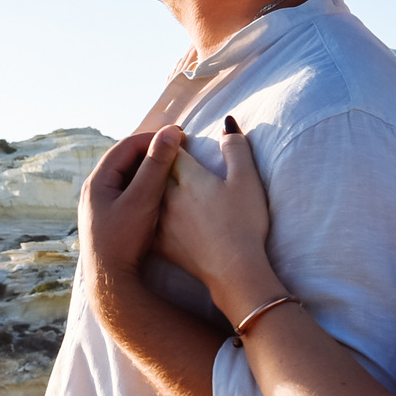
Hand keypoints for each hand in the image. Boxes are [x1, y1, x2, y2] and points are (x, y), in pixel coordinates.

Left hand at [77, 127, 185, 299]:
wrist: (111, 283)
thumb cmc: (124, 240)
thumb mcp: (143, 199)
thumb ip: (156, 165)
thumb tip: (170, 133)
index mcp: (97, 181)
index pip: (127, 146)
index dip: (154, 137)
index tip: (180, 136)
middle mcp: (94, 190)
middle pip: (126, 160)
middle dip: (153, 151)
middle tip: (180, 149)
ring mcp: (101, 206)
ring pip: (128, 177)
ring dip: (151, 169)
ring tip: (175, 167)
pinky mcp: (109, 220)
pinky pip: (129, 193)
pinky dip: (147, 187)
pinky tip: (164, 193)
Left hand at [159, 119, 282, 316]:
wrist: (232, 272)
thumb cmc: (244, 224)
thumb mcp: (247, 180)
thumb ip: (237, 148)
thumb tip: (227, 123)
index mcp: (187, 177)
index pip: (173, 150)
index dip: (176, 141)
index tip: (182, 139)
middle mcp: (167, 196)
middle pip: (155, 170)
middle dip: (159, 159)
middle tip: (168, 154)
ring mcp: (160, 220)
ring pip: (148, 194)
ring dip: (151, 184)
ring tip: (159, 179)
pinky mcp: (159, 243)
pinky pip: (148, 220)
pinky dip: (149, 211)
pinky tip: (151, 211)